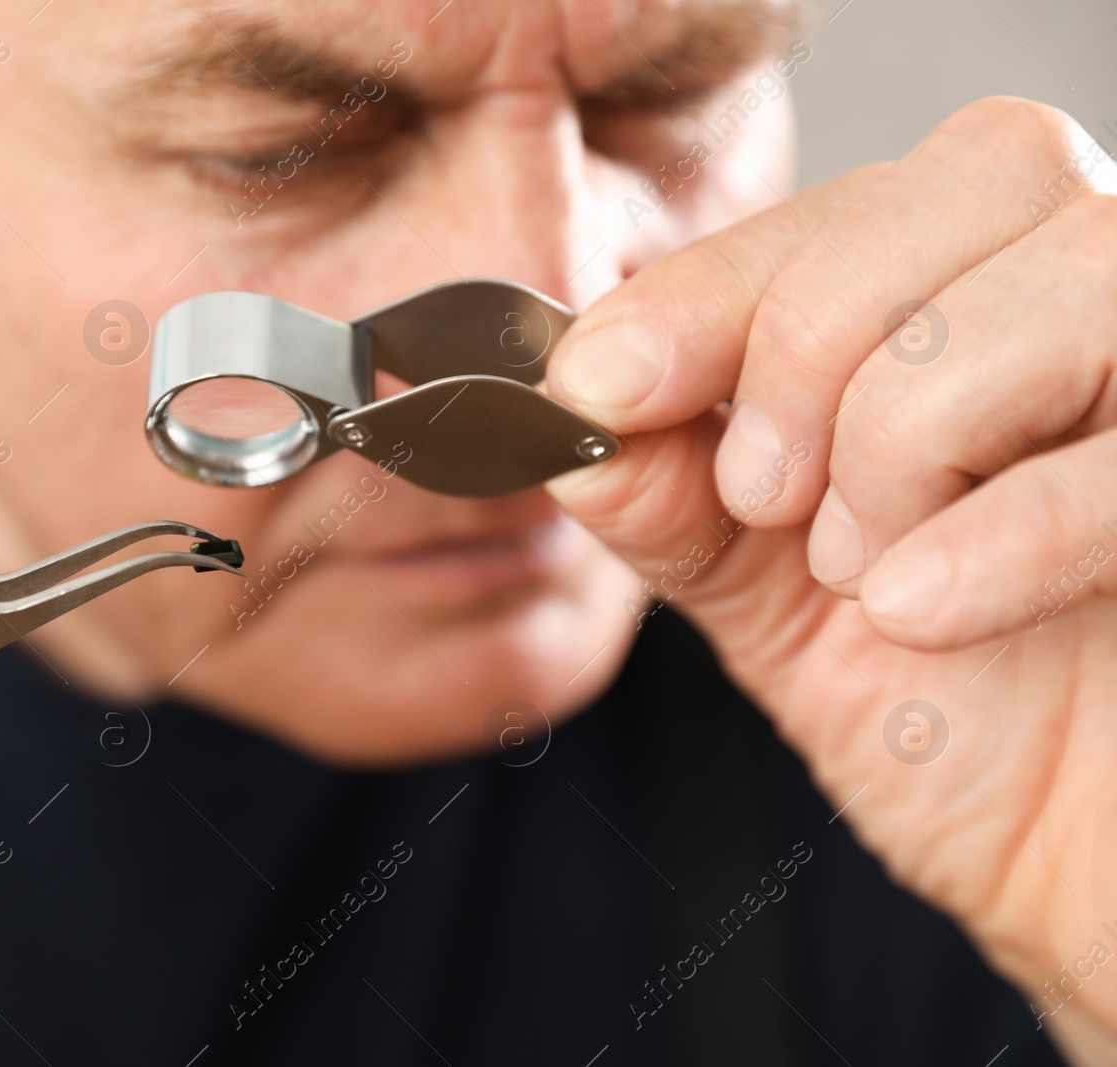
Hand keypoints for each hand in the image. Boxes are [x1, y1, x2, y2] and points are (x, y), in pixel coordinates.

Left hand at [545, 97, 1116, 1044]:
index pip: (841, 213)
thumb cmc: (951, 722)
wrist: (1082, 867)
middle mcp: (1098, 294)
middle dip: (804, 350)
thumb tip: (573, 418)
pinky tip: (924, 616)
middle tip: (770, 504)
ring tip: (871, 573)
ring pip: (1055, 273)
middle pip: (956, 185)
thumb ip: (676, 499)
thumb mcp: (771, 603)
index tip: (597, 385)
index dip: (703, 288)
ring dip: (902, 441)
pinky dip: (993, 537)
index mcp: (978, 299)